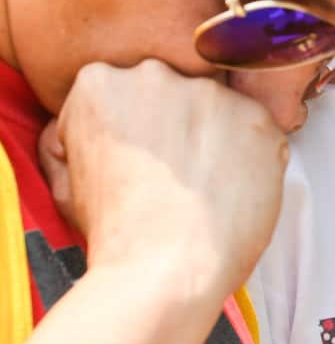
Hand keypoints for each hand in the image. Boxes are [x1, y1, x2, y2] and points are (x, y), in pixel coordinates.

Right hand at [42, 59, 287, 302]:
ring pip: (219, 107)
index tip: (139, 158)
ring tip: (205, 186)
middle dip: (178, 123)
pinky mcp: (258, 116)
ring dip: (217, 136)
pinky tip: (233, 188)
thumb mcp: (67, 181)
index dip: (136, 127)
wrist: (166, 270)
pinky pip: (257, 130)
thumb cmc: (115, 234)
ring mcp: (212, 92)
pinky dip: (252, 155)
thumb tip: (78, 128)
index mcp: (100, 82)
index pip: (126, 90)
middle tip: (175, 173)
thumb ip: (75, 138)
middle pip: (174, 90)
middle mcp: (156, 73)